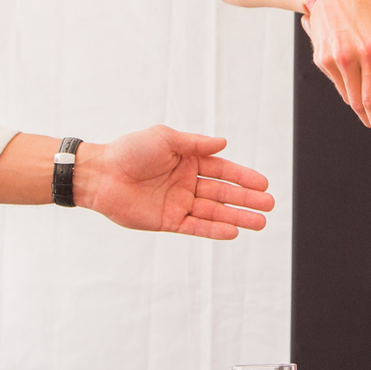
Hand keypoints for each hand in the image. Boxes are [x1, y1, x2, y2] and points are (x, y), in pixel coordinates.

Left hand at [76, 127, 272, 239]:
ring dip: (237, 217)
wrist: (100, 173)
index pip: (222, 170)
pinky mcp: (168, 220)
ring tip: (260, 222)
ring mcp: (178, 203)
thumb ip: (195, 144)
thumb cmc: (129, 150)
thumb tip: (223, 143)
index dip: (243, 177)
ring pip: (214, 212)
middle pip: (223, 193)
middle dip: (247, 199)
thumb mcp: (165, 138)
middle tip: (269, 205)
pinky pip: (196, 226)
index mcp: (187, 160)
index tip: (263, 184)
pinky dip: (214, 229)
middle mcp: (186, 183)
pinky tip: (233, 231)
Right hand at [303, 0, 370, 134]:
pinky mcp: (320, 57)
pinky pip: (336, 82)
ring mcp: (331, 59)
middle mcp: (347, 58)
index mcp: (370, 51)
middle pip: (358, 105)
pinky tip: (359, 79)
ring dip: (360, 104)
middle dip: (370, 119)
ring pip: (346, 96)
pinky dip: (348, 87)